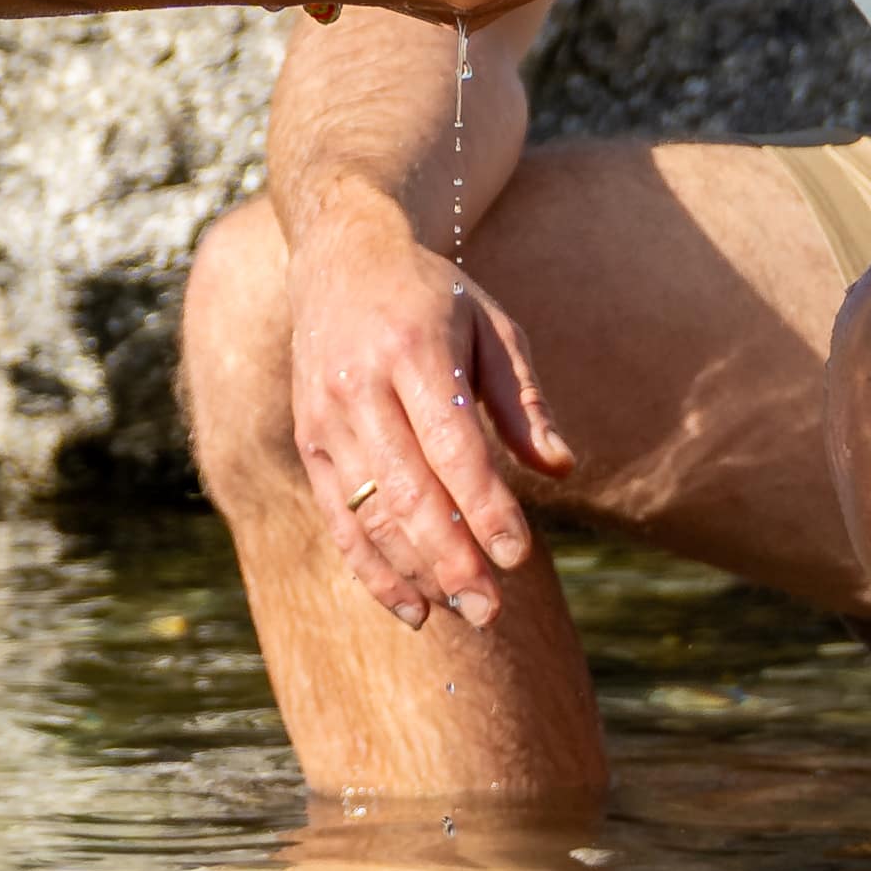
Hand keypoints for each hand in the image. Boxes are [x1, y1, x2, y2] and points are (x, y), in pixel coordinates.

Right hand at [287, 215, 568, 628]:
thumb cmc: (433, 297)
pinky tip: (414, 607)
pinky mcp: (309, 442)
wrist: (340, 259)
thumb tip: (561, 468)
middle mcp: (360, 387)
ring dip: (417, 570)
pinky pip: (338, 519)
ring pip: (370, 512)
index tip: (517, 554)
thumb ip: (524, 401)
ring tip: (466, 611)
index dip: (484, 506)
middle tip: (492, 609)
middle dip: (451, 557)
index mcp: (413, 350)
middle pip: (406, 490)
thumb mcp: (492, 327)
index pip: (451, 446)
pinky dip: (373, 569)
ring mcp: (326, 418)